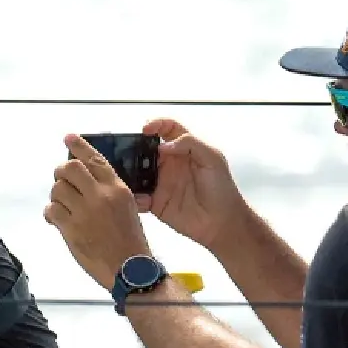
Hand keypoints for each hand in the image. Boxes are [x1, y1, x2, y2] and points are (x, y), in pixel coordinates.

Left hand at [43, 134, 154, 287]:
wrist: (130, 267)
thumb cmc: (130, 240)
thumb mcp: (126, 207)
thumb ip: (108, 191)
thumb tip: (86, 181)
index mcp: (117, 188)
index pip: (94, 159)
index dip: (79, 146)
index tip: (69, 138)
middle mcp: (100, 196)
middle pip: (69, 168)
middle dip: (61, 173)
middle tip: (62, 182)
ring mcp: (85, 212)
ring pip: (57, 189)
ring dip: (56, 196)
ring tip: (63, 207)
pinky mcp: (71, 228)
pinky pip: (52, 210)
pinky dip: (51, 213)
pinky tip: (57, 219)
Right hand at [138, 118, 250, 251]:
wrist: (222, 222)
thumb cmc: (222, 188)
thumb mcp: (213, 159)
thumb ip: (191, 144)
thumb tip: (163, 146)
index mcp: (183, 150)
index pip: (167, 130)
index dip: (156, 125)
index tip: (145, 129)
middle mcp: (168, 164)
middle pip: (145, 150)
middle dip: (134, 148)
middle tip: (127, 152)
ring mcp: (160, 183)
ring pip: (137, 172)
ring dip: (129, 171)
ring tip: (125, 173)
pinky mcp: (154, 202)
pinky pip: (137, 197)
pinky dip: (133, 196)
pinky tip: (136, 197)